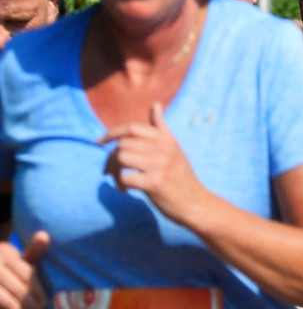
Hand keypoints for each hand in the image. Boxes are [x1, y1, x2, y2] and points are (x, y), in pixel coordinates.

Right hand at [0, 231, 49, 308]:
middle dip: (31, 304)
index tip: (46, 303)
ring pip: (4, 300)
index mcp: (5, 253)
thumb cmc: (9, 267)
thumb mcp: (20, 258)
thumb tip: (45, 235)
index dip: (38, 290)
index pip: (26, 274)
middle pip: (17, 289)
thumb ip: (34, 251)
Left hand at [100, 104, 205, 225]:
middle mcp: (164, 149)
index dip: (112, 133)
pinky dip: (120, 184)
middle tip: (110, 169)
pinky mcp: (154, 184)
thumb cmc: (181, 176)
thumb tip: (155, 103)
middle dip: (111, 157)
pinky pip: (125, 177)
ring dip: (113, 169)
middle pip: (123, 144)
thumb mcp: (175, 148)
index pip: (132, 128)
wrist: (196, 204)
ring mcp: (160, 166)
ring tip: (117, 178)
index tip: (100, 141)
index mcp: (167, 139)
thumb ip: (161, 127)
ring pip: (121, 158)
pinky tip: (125, 189)